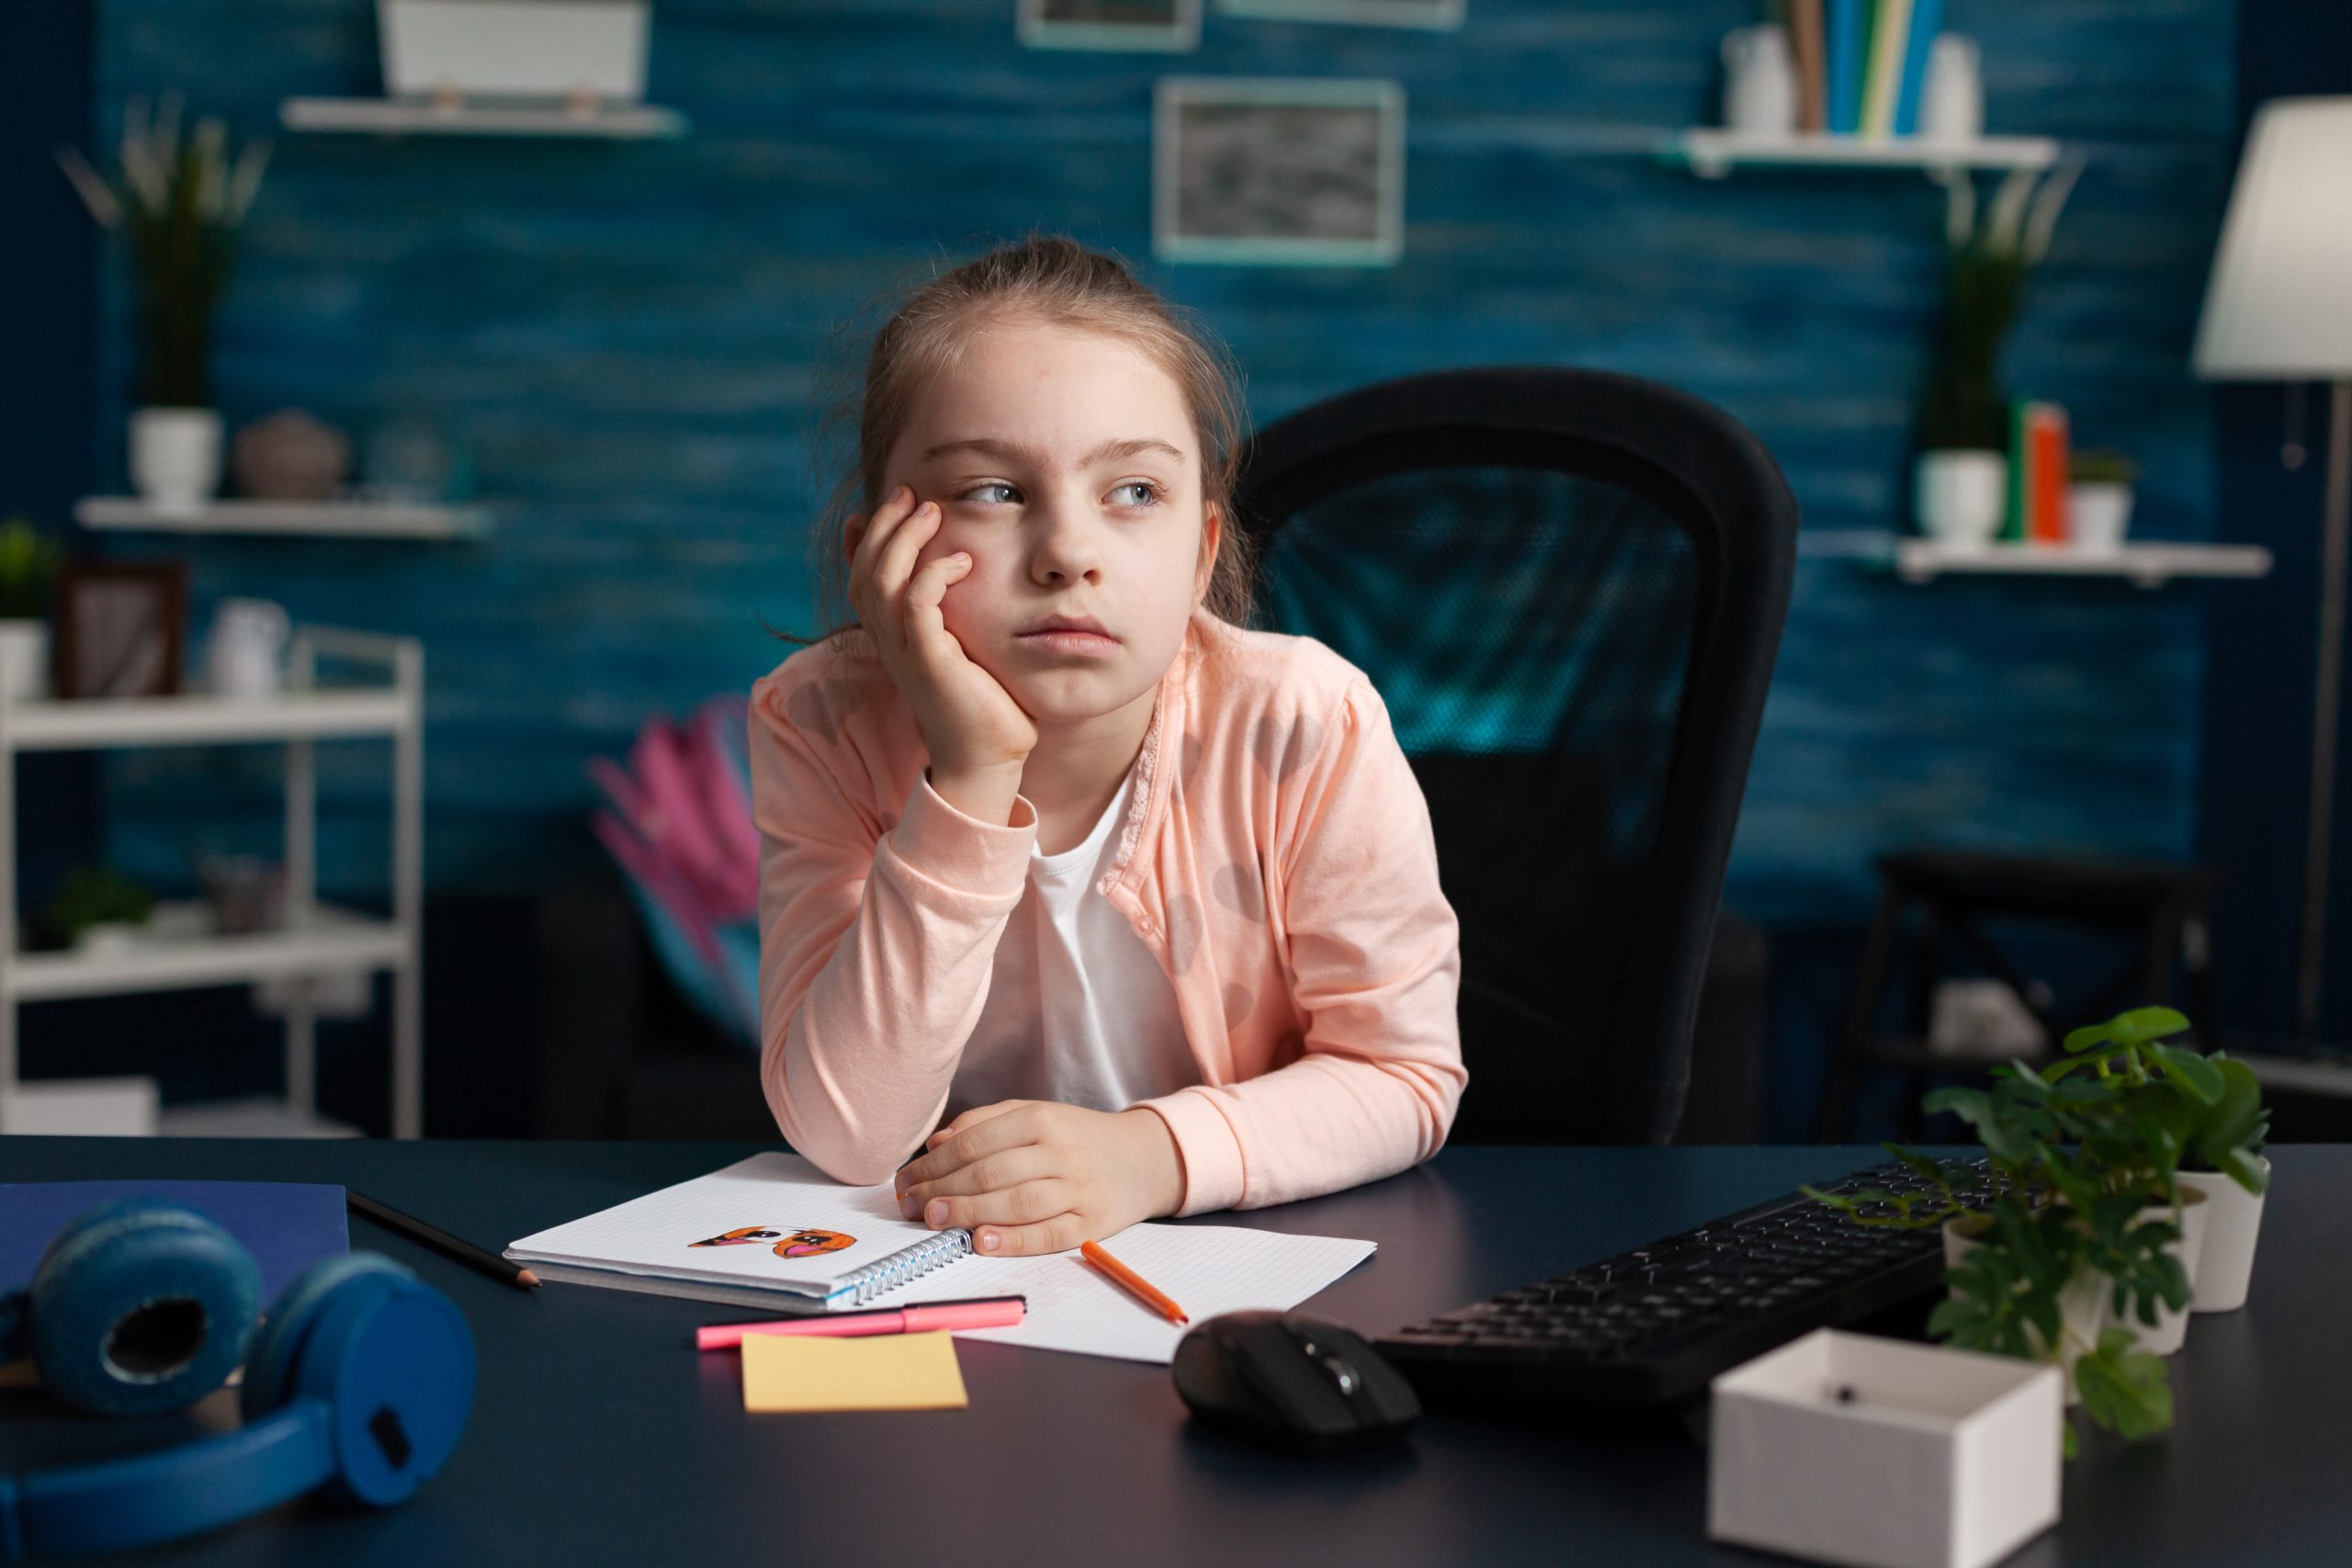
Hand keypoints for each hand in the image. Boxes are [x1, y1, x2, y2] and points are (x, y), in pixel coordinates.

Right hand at [845, 484, 1038, 781]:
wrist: (986, 761)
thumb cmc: (984, 706)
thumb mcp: (963, 650)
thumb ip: (952, 618)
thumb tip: (963, 579)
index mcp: (893, 640)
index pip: (860, 580)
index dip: (862, 542)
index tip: (881, 507)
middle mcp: (890, 644)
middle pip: (864, 573)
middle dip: (884, 527)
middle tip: (910, 493)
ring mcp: (906, 653)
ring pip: (881, 583)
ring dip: (903, 540)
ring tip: (931, 510)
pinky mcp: (930, 663)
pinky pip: (917, 606)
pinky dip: (933, 575)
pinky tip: (961, 560)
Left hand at [893, 1100, 1185, 1256]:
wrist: (1144, 1158)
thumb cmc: (1077, 1138)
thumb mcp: (1035, 1115)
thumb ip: (984, 1123)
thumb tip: (935, 1145)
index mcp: (1042, 1119)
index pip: (975, 1142)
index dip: (934, 1163)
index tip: (907, 1179)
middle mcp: (1060, 1152)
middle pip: (990, 1172)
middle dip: (942, 1190)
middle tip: (911, 1205)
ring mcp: (1077, 1189)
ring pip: (1015, 1203)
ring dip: (968, 1213)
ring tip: (934, 1220)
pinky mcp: (1090, 1223)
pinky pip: (1047, 1234)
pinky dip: (1013, 1240)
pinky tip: (981, 1242)